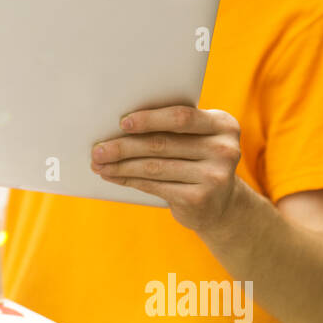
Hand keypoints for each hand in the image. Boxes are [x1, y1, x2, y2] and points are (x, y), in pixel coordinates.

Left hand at [90, 105, 242, 232]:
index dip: (149, 119)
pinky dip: (130, 180)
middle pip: (161, 143)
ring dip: (121, 165)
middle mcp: (223, 149)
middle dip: (124, 146)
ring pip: (154, 166)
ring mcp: (214, 176)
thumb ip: (173, 128)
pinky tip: (114, 176)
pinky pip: (155, 186)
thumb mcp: (198, 139)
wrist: (222, 205)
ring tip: (99, 164)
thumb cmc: (199, 161)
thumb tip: (119, 126)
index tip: (122, 123)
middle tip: (98, 149)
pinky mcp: (200, 199)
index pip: (181, 117)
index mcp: (223, 124)